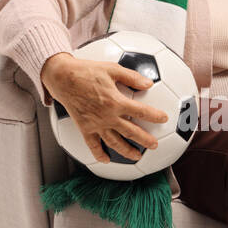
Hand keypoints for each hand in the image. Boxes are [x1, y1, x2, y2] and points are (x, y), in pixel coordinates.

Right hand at [40, 52, 168, 162]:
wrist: (62, 78)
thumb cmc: (86, 71)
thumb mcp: (111, 68)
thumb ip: (131, 77)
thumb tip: (148, 83)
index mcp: (116, 101)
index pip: (140, 111)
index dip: (154, 115)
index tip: (164, 118)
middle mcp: (107, 116)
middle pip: (131, 132)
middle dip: (145, 140)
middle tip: (155, 145)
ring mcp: (95, 124)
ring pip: (114, 142)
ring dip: (127, 151)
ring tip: (137, 156)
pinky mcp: (84, 127)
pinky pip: (92, 145)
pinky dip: (99, 154)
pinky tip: (106, 159)